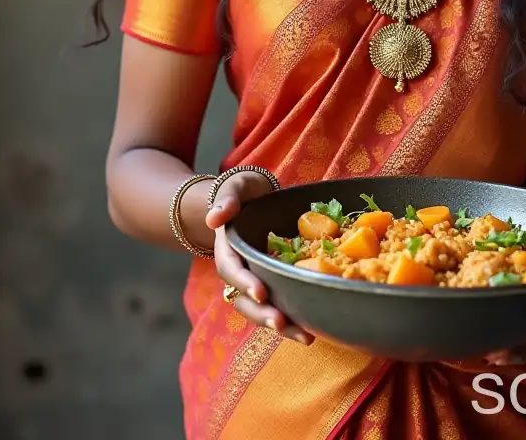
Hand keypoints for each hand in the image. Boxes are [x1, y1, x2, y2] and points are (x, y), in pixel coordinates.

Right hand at [205, 171, 313, 345]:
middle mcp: (239, 270)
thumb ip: (226, 200)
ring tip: (305, 337)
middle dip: (262, 314)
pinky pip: (278, 305)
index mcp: (228, 249)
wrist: (253, 198)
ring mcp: (254, 280)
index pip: (232, 269)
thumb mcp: (235, 188)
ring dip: (280, 325)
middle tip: (282, 323)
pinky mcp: (271, 283)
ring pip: (261, 310)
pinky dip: (292, 319)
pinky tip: (311, 330)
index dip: (244, 282)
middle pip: (244, 299)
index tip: (260, 292)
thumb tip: (214, 218)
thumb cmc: (244, 192)